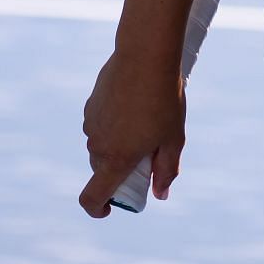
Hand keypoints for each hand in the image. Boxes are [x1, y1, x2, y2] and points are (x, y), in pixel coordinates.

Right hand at [77, 52, 187, 217]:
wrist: (145, 55)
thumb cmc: (164, 99)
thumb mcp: (173, 138)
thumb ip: (166, 170)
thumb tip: (161, 193)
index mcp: (116, 160)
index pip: (92, 198)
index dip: (98, 209)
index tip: (110, 207)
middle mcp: (97, 145)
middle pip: (103, 169)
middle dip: (120, 169)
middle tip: (147, 154)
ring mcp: (91, 123)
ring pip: (102, 144)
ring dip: (118, 143)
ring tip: (146, 120)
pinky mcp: (91, 104)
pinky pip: (100, 123)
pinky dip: (113, 123)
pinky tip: (135, 103)